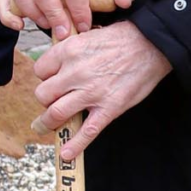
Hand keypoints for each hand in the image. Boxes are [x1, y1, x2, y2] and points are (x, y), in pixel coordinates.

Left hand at [33, 19, 170, 148]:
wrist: (151, 45)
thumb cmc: (121, 39)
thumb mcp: (87, 36)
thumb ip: (69, 51)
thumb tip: (57, 65)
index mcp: (68, 51)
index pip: (40, 70)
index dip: (44, 77)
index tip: (51, 80)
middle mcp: (75, 72)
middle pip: (43, 94)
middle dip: (45, 100)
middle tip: (51, 102)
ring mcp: (91, 93)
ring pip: (56, 113)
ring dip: (47, 123)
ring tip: (43, 127)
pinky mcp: (109, 108)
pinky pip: (87, 131)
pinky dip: (75, 145)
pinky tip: (66, 154)